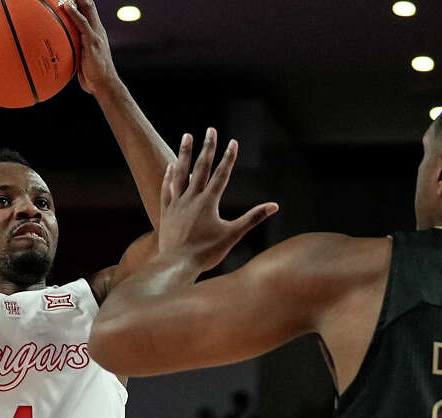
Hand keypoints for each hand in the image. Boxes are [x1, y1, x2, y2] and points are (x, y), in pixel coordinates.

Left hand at [61, 0, 120, 96]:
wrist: (104, 84)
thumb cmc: (93, 75)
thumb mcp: (82, 59)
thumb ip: (75, 51)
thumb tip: (61, 51)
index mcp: (95, 33)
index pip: (88, 12)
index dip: (80, 1)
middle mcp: (97, 30)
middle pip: (89, 6)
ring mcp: (96, 34)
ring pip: (88, 9)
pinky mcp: (93, 41)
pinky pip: (83, 23)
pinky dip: (75, 13)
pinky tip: (67, 5)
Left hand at [157, 128, 278, 271]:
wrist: (177, 264)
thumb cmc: (207, 252)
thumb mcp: (233, 235)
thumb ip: (253, 218)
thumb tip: (274, 206)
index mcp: (209, 202)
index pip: (221, 174)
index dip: (229, 157)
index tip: (233, 141)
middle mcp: (192, 198)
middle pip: (201, 167)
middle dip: (208, 147)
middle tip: (211, 130)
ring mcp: (177, 203)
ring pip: (181, 172)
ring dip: (185, 153)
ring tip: (187, 136)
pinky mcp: (166, 211)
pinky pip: (168, 188)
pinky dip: (170, 176)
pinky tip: (172, 166)